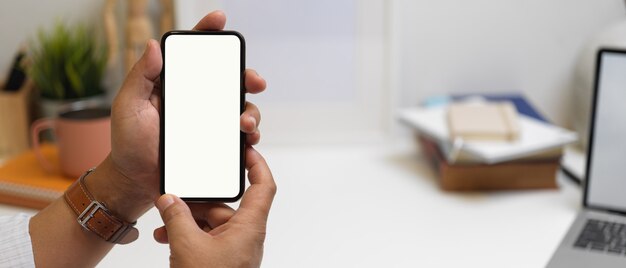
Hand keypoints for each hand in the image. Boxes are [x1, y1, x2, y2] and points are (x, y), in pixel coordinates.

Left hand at [87, 11, 266, 221]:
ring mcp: (209, 122)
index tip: (220, 20)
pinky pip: (239, 136)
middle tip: (253, 81)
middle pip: (228, 79)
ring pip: (240, 107)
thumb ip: (139, 75)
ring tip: (245, 123)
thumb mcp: (127, 105)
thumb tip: (154, 45)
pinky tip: (248, 138)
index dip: (208, 33)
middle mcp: (197, 99)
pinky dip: (250, 135)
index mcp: (175, 83)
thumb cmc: (128, 142)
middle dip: (246, 75)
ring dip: (251, 111)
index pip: (194, 53)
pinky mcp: (216, 144)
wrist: (135, 180)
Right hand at [154, 147, 275, 267]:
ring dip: (187, 221)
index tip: (246, 149)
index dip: (257, 164)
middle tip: (174, 198)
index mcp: (249, 228)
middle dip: (197, 202)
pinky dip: (188, 236)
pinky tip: (167, 237)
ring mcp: (234, 249)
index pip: (263, 187)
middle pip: (224, 205)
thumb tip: (169, 201)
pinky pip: (207, 239)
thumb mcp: (188, 245)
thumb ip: (177, 218)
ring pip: (211, 223)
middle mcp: (245, 236)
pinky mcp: (223, 260)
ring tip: (164, 223)